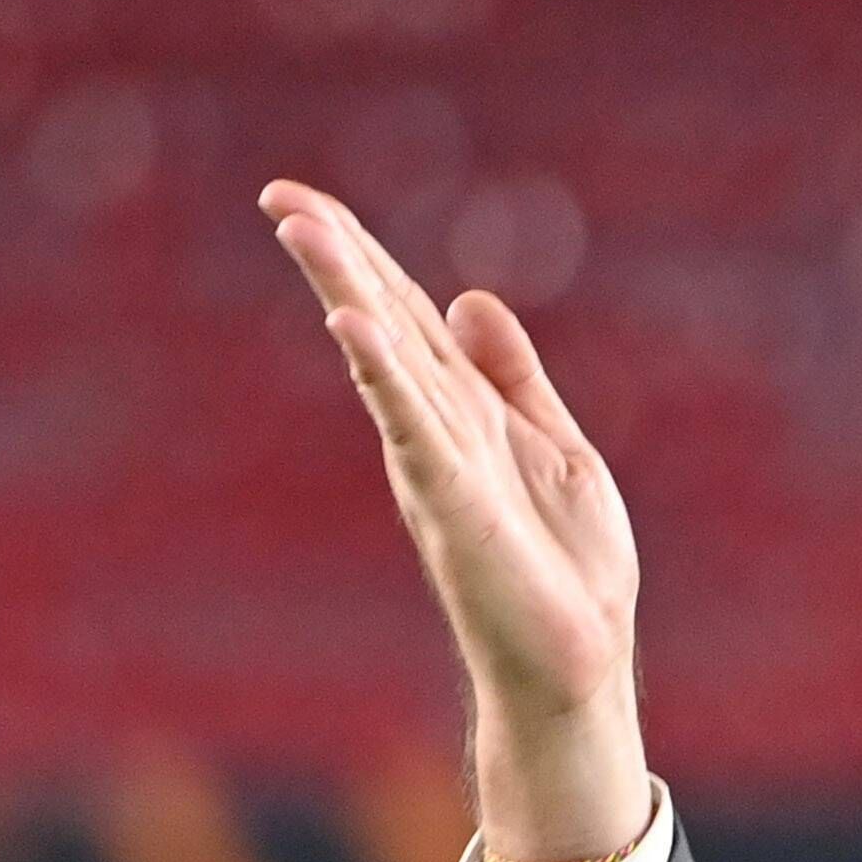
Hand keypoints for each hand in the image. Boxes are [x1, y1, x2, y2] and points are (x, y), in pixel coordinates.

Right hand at [259, 177, 651, 861]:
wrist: (582, 663)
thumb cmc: (567, 570)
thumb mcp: (554, 447)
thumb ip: (513, 376)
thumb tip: (466, 296)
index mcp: (460, 412)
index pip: (402, 317)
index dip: (361, 256)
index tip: (302, 201)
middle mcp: (435, 431)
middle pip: (381, 325)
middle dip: (336, 260)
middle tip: (280, 197)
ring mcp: (439, 467)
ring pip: (386, 362)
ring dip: (346, 293)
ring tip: (302, 230)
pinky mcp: (454, 508)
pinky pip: (414, 431)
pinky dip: (385, 378)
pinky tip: (352, 329)